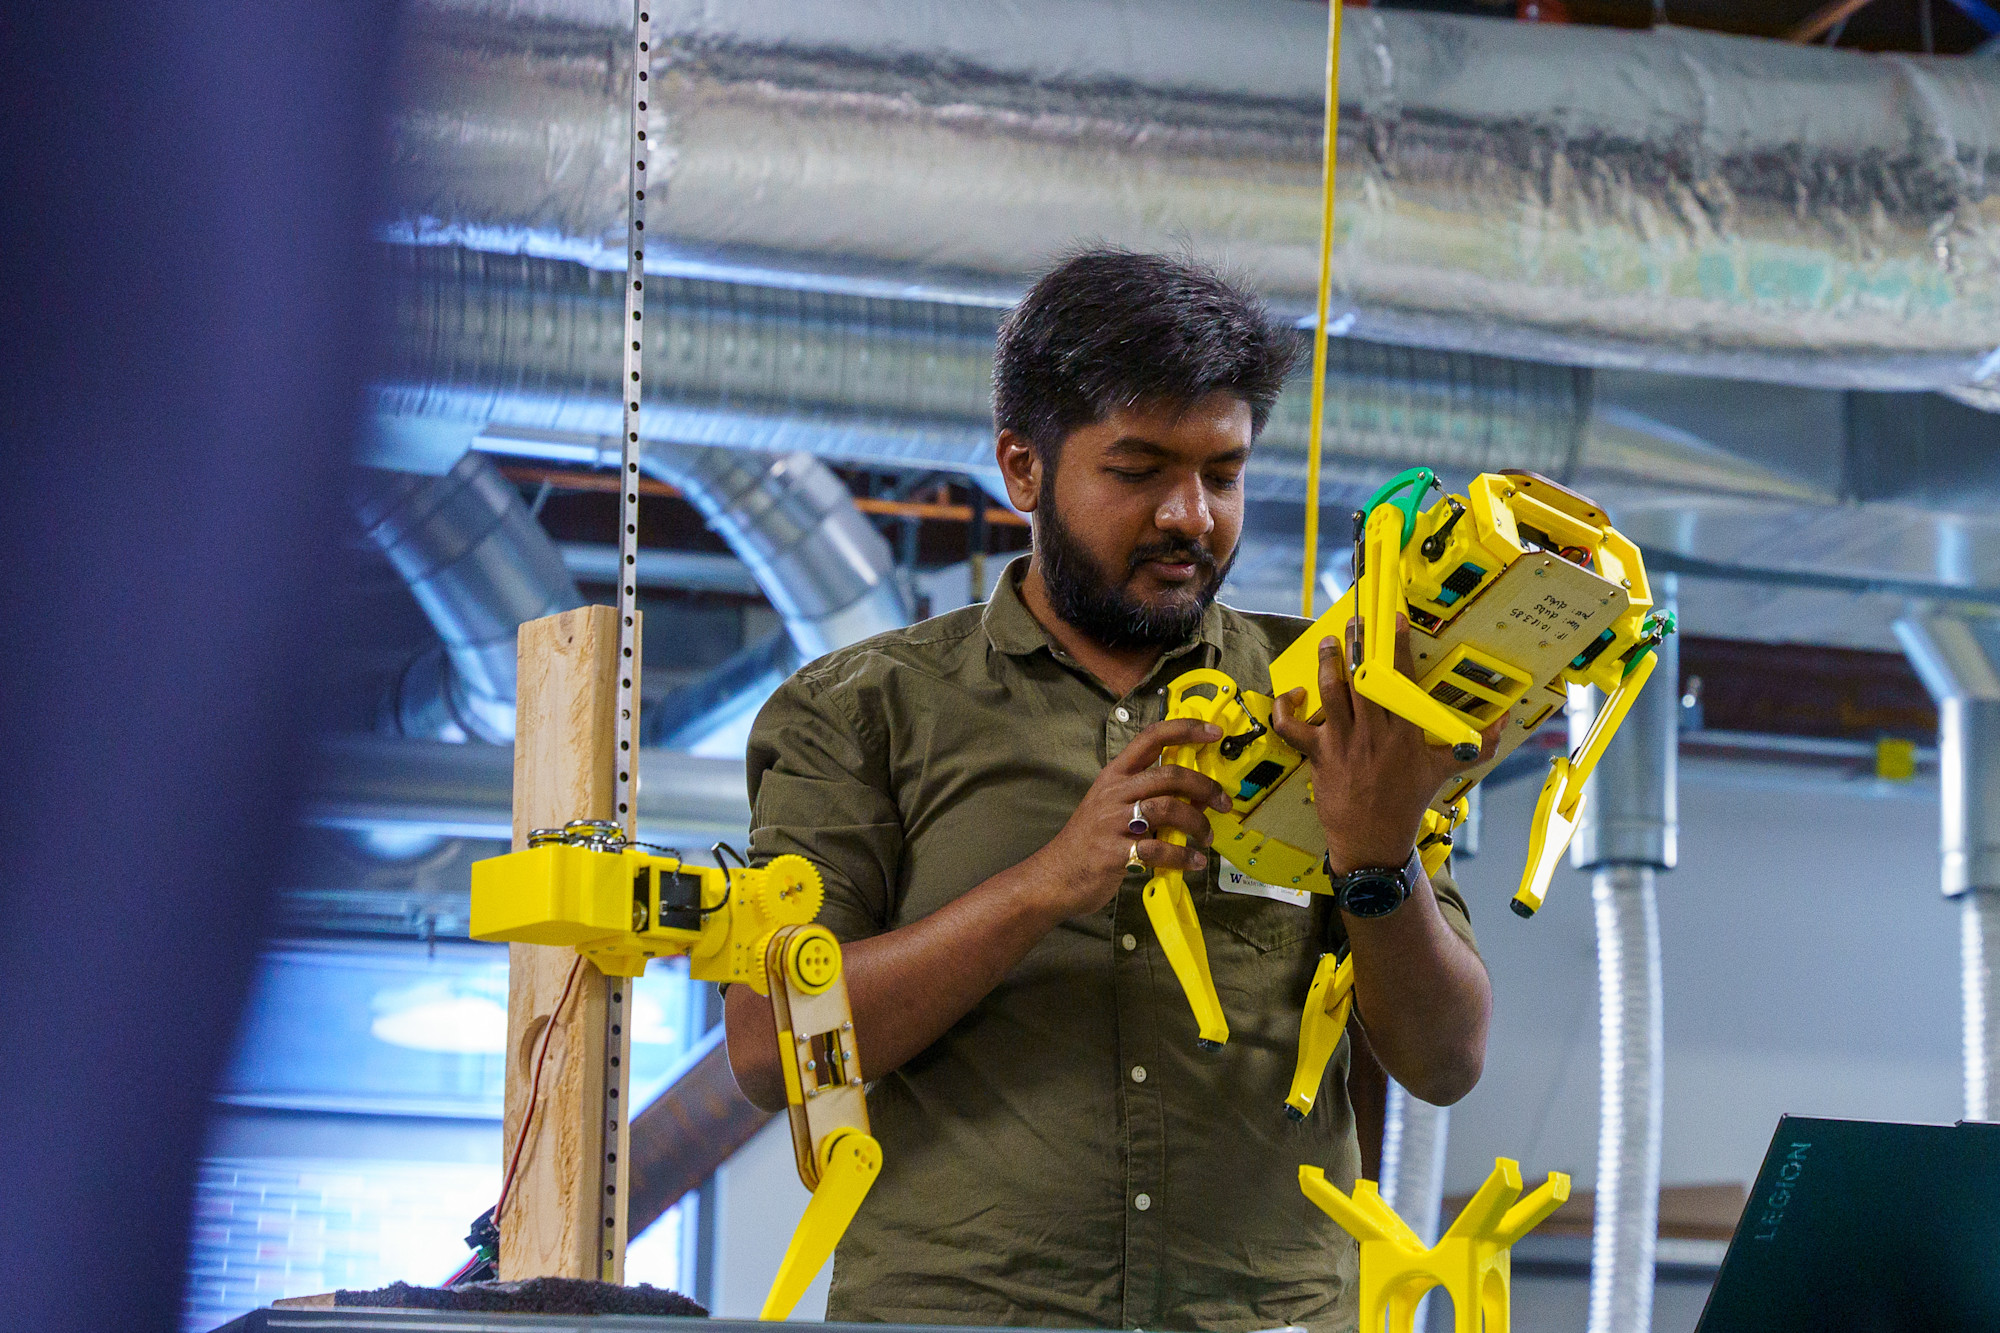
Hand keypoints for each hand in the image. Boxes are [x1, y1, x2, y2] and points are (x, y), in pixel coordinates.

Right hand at [1024, 719, 1233, 921]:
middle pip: (1169, 775)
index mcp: (1115, 776)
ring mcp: (1112, 822)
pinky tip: (1193, 862)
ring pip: (1167, 808)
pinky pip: (1158, 849)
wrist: (1056, 876)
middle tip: (1223, 802)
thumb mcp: (1114, 807)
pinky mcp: (1115, 852)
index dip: (1185, 729)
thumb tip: (1197, 794)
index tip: (1214, 732)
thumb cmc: (1091, 841)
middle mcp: (1114, 793)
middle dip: (1204, 787)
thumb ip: (1149, 796)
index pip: (1151, 738)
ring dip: (1197, 823)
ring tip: (1206, 838)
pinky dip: (1182, 856)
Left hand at [1270, 614, 1500, 875]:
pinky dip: (1286, 708)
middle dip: (1357, 644)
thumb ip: (1475, 746)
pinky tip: (1295, 694)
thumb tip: (1505, 724)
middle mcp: (1373, 732)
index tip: (1395, 620)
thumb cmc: (1407, 804)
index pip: (1401, 679)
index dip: (1397, 646)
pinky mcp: (1318, 754)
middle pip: (1362, 677)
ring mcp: (1343, 742)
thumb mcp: (1444, 771)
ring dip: (1327, 663)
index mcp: (1405, 732)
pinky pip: (1291, 727)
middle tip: (1354, 622)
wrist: (1373, 840)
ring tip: (1328, 643)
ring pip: (1331, 691)